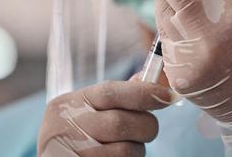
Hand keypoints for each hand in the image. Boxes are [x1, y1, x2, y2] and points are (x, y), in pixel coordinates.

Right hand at [38, 78, 172, 156]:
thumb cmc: (75, 134)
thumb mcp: (85, 111)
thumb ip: (115, 97)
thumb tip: (150, 82)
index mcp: (66, 105)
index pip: (110, 92)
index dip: (143, 92)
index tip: (168, 96)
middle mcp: (63, 128)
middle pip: (120, 122)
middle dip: (146, 125)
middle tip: (148, 128)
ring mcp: (71, 153)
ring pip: (125, 150)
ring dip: (137, 148)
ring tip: (128, 146)